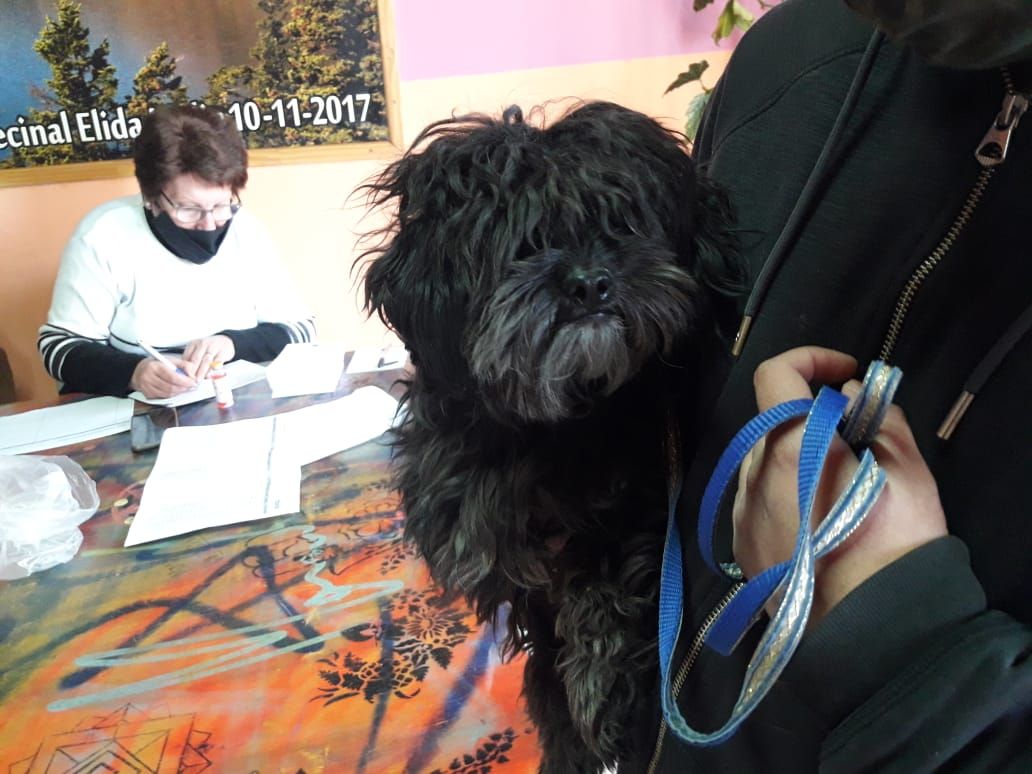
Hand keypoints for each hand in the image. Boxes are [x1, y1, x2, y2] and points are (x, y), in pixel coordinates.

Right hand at [130, 357, 195, 398]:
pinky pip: (163, 397)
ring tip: (184, 388)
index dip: (184, 381)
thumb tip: (192, 373)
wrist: (138, 371)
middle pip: (170, 387)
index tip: (193, 382)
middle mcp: (148, 377)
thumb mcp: (169, 360)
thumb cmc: (155, 365)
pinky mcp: (147, 395)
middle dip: (184, 388)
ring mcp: (146, 387)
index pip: (172, 376)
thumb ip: (183, 365)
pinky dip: (171, 395)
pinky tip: (175, 390)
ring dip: (179, 392)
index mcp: (154, 367)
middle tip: (191, 386)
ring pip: (167, 394)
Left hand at [181, 335, 234, 379]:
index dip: (185, 367)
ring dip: (202, 372)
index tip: (184, 376)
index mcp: (194, 344)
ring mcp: (213, 347)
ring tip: (198, 380)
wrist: (225, 341)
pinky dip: (213, 369)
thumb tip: (184, 373)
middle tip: (190, 380)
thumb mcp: (197, 350)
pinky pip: (217, 362)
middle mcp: (203, 344)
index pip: (187, 356)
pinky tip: (210, 375)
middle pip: (196, 359)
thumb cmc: (209, 348)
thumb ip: (190, 359)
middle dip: (192, 371)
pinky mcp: (223, 352)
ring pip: (206, 361)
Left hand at [731, 346, 947, 623]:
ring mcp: (739, 514)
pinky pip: (757, 502)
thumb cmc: (894, 544)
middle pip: (772, 423)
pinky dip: (783, 495)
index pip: (775, 374)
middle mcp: (750, 475)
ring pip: (763, 464)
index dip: (810, 359)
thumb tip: (850, 397)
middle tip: (856, 438)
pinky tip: (818, 525)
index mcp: (787, 447)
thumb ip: (880, 418)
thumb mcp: (909, 471)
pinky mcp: (739, 548)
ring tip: (840, 490)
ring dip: (796, 459)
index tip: (847, 372)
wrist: (872, 632)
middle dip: (811, 419)